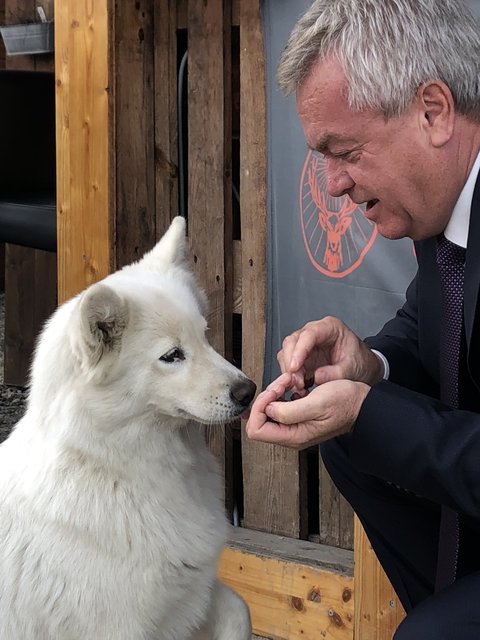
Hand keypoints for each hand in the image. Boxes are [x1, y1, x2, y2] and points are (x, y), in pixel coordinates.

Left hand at [245, 372, 370, 448]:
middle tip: (284, 383)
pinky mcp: (298, 417)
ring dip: (276, 392)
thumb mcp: (317, 404)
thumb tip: (269, 409)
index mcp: (293, 436)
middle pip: (260, 419)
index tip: (274, 392)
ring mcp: (294, 426)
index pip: (256, 429)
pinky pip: (279, 406)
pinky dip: (283, 392)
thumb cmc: (345, 404)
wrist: (361, 404)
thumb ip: (289, 411)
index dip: (260, 407)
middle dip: (268, 396)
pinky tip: (295, 386)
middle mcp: (291, 435)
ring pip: (269, 410)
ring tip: (291, 381)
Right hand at [277, 316, 382, 395]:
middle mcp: (315, 333)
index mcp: (330, 327)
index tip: (295, 367)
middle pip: (292, 342)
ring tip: (299, 387)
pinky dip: (291, 376)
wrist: (363, 369)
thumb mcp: (352, 368)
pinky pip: (289, 364)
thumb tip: (317, 377)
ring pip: (287, 352)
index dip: (299, 351)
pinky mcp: (302, 357)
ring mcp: (306, 344)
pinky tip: (299, 386)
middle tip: (296, 381)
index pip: (309, 334)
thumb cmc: (360, 362)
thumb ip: (336, 373)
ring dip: (289, 371)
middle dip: (290, 362)